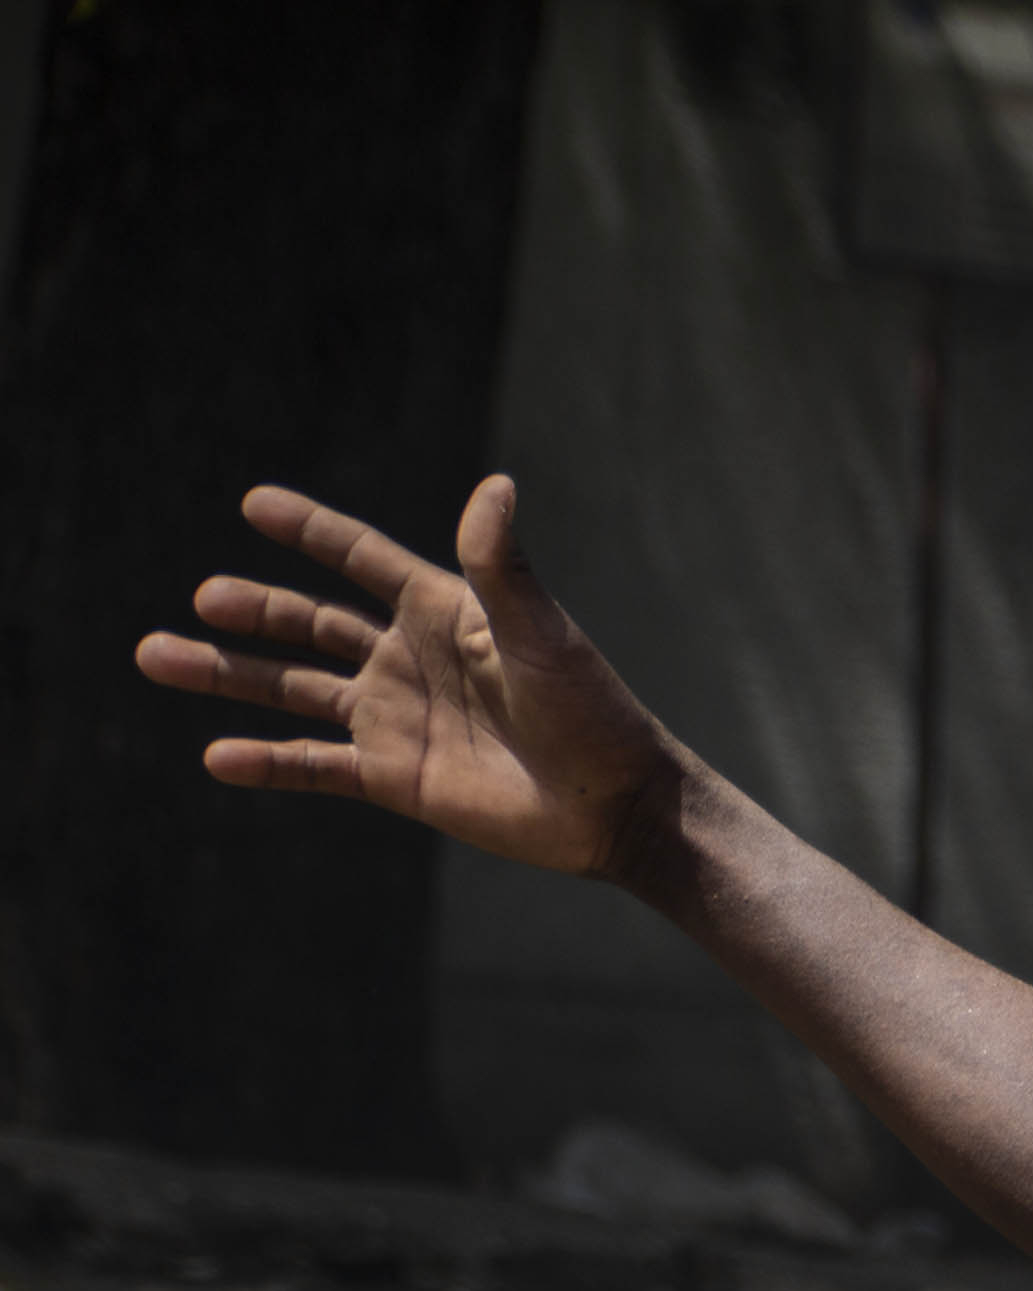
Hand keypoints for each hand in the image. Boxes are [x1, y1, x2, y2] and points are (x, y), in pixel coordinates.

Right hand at [136, 481, 685, 881]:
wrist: (617, 805)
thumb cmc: (591, 711)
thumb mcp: (540, 634)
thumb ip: (501, 566)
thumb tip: (494, 485)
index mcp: (441, 611)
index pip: (360, 559)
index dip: (311, 532)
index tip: (254, 504)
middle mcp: (408, 659)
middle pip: (310, 625)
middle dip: (253, 611)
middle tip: (203, 598)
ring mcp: (395, 718)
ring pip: (293, 690)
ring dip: (227, 675)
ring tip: (156, 656)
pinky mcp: (394, 777)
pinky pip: (314, 767)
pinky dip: (267, 763)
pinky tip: (214, 756)